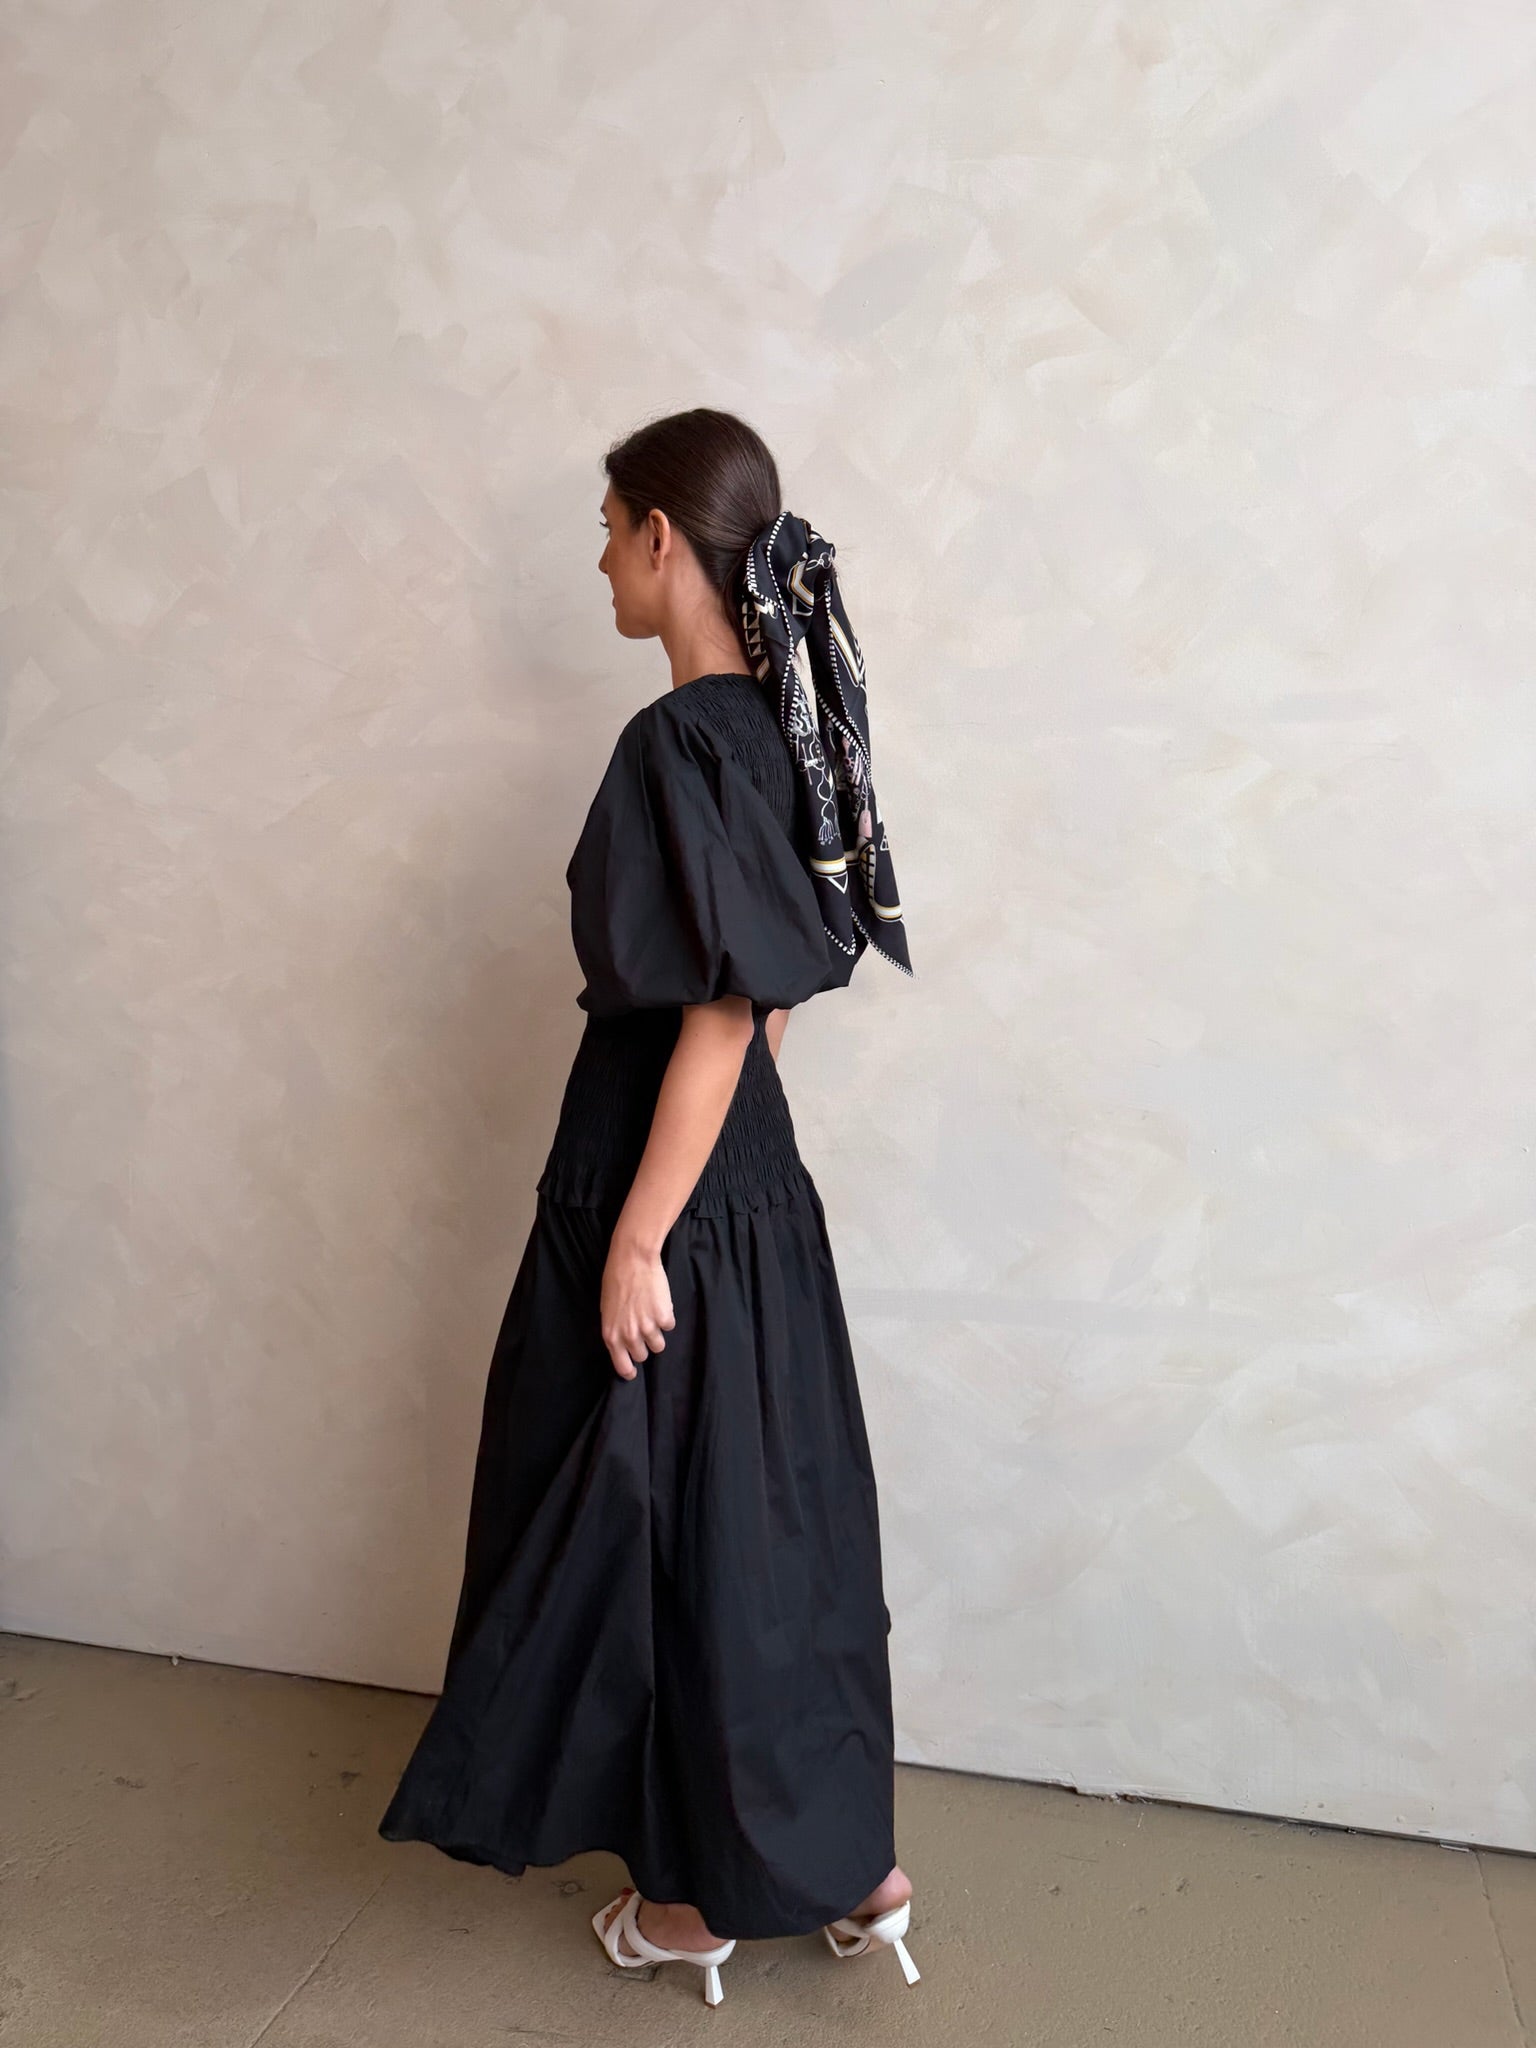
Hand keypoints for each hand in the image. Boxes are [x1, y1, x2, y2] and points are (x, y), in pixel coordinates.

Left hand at [600, 1233, 675, 1378]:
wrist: (633, 1260)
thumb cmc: (615, 1280)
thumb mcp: (607, 1310)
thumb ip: (615, 1329)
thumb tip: (622, 1342)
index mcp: (612, 1335)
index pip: (622, 1366)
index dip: (629, 1371)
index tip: (633, 1372)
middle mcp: (629, 1335)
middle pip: (643, 1356)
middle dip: (643, 1346)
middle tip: (643, 1330)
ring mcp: (648, 1327)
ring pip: (658, 1345)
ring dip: (657, 1333)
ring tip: (652, 1316)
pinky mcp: (664, 1317)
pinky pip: (669, 1326)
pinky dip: (666, 1317)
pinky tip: (659, 1303)